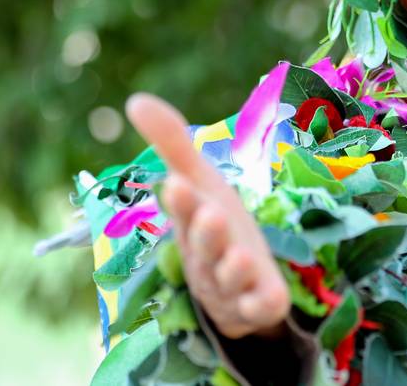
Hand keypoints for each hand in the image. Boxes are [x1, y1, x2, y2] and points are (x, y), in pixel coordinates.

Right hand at [126, 93, 291, 339]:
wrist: (235, 287)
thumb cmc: (215, 225)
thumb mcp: (201, 183)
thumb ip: (172, 143)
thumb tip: (136, 99)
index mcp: (194, 221)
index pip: (185, 210)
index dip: (183, 201)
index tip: (178, 183)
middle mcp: (208, 254)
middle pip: (205, 245)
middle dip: (207, 232)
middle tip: (212, 215)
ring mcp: (232, 283)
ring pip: (231, 278)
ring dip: (235, 268)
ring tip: (241, 255)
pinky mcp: (258, 304)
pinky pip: (260, 307)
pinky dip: (263, 304)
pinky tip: (271, 299)